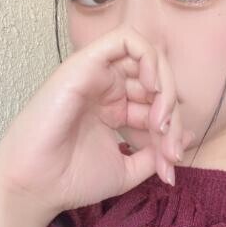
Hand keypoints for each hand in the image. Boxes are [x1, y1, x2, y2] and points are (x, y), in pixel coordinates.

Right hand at [0, 25, 194, 218]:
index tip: (171, 163)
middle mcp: (107, 88)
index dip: (172, 131)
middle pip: (157, 83)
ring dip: (166, 88)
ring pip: (148, 59)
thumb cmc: (72, 179)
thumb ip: (156, 153)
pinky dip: (148, 58)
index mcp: (115, 109)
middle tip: (170, 150)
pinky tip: (153, 88)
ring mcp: (97, 75)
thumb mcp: (128, 170)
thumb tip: (188, 136)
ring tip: (161, 123)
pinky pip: (126, 40)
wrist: (38, 186)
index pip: (157, 104)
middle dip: (173, 116)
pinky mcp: (86, 64)